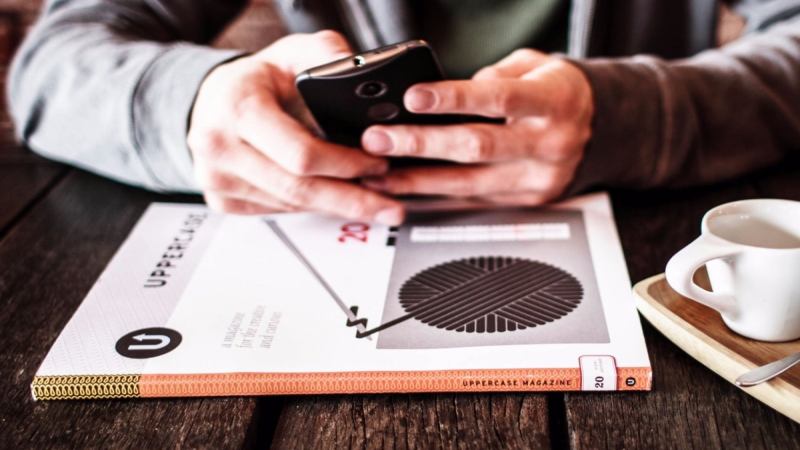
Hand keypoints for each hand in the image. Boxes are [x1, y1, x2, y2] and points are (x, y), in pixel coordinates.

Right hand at [188, 31, 403, 224]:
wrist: (214, 100)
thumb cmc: (257, 79)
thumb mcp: (293, 52)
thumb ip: (328, 55)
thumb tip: (360, 72)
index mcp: (238, 107)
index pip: (301, 153)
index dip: (345, 164)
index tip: (378, 165)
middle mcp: (219, 146)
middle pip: (298, 189)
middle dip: (350, 200)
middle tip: (389, 207)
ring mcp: (217, 178)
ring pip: (290, 205)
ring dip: (334, 205)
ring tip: (370, 201)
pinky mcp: (221, 200)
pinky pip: (277, 211)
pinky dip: (310, 207)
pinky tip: (332, 199)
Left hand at [360, 49, 592, 205]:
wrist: (603, 130)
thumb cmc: (558, 93)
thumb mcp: (535, 67)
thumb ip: (495, 75)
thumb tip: (446, 93)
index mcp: (553, 102)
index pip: (498, 98)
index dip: (453, 99)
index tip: (413, 98)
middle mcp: (549, 143)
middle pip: (477, 147)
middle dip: (421, 144)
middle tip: (379, 140)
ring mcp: (538, 178)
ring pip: (469, 184)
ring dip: (418, 180)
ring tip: (379, 174)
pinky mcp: (527, 201)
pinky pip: (475, 200)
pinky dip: (438, 196)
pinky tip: (408, 191)